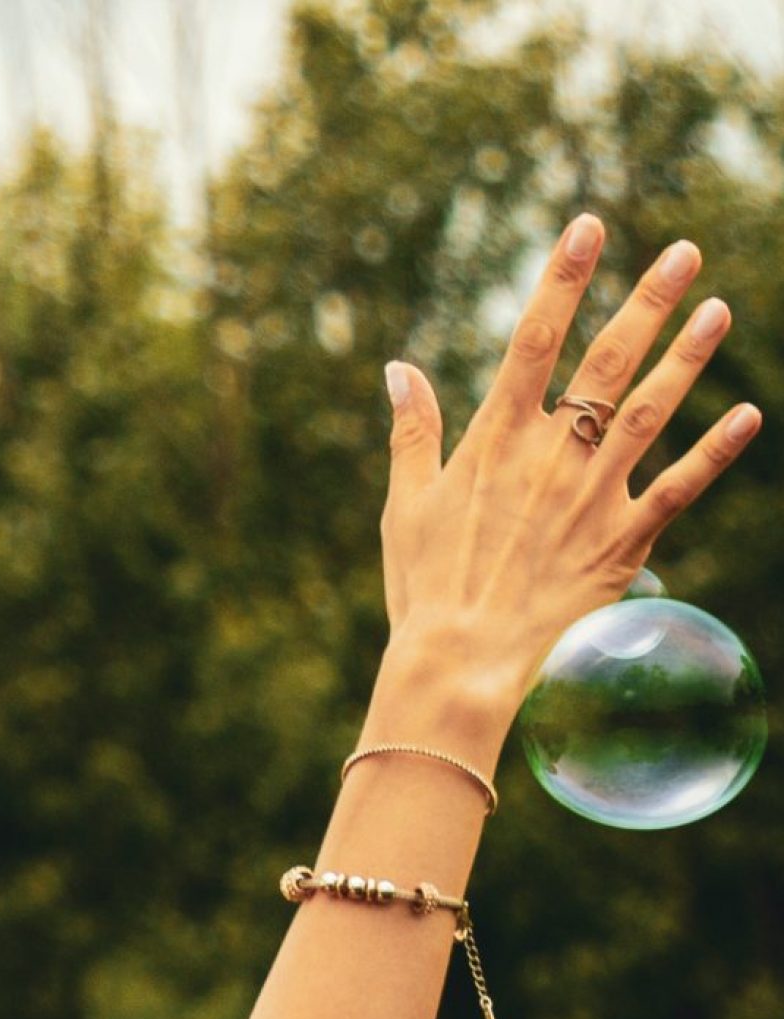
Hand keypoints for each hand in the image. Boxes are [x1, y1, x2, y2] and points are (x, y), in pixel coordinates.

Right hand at [379, 214, 760, 704]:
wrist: (459, 664)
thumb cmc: (424, 589)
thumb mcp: (406, 506)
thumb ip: (412, 432)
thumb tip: (399, 369)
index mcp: (495, 442)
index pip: (534, 339)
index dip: (563, 278)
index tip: (589, 225)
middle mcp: (550, 459)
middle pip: (607, 362)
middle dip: (648, 301)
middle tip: (684, 252)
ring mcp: (590, 498)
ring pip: (648, 412)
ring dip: (687, 359)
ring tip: (718, 310)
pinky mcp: (619, 544)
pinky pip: (677, 491)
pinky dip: (714, 454)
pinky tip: (748, 416)